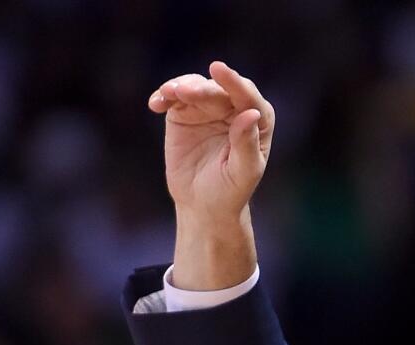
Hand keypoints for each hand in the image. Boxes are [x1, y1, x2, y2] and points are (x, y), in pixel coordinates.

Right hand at [148, 61, 274, 220]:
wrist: (202, 204)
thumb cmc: (230, 190)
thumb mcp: (243, 172)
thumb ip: (247, 144)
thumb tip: (252, 114)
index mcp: (258, 121)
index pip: (247, 97)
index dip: (234, 83)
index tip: (218, 69)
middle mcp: (234, 109)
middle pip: (218, 90)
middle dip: (202, 88)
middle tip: (183, 92)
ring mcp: (207, 108)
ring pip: (194, 87)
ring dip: (180, 87)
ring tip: (169, 94)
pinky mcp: (183, 113)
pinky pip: (173, 97)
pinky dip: (163, 96)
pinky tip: (156, 104)